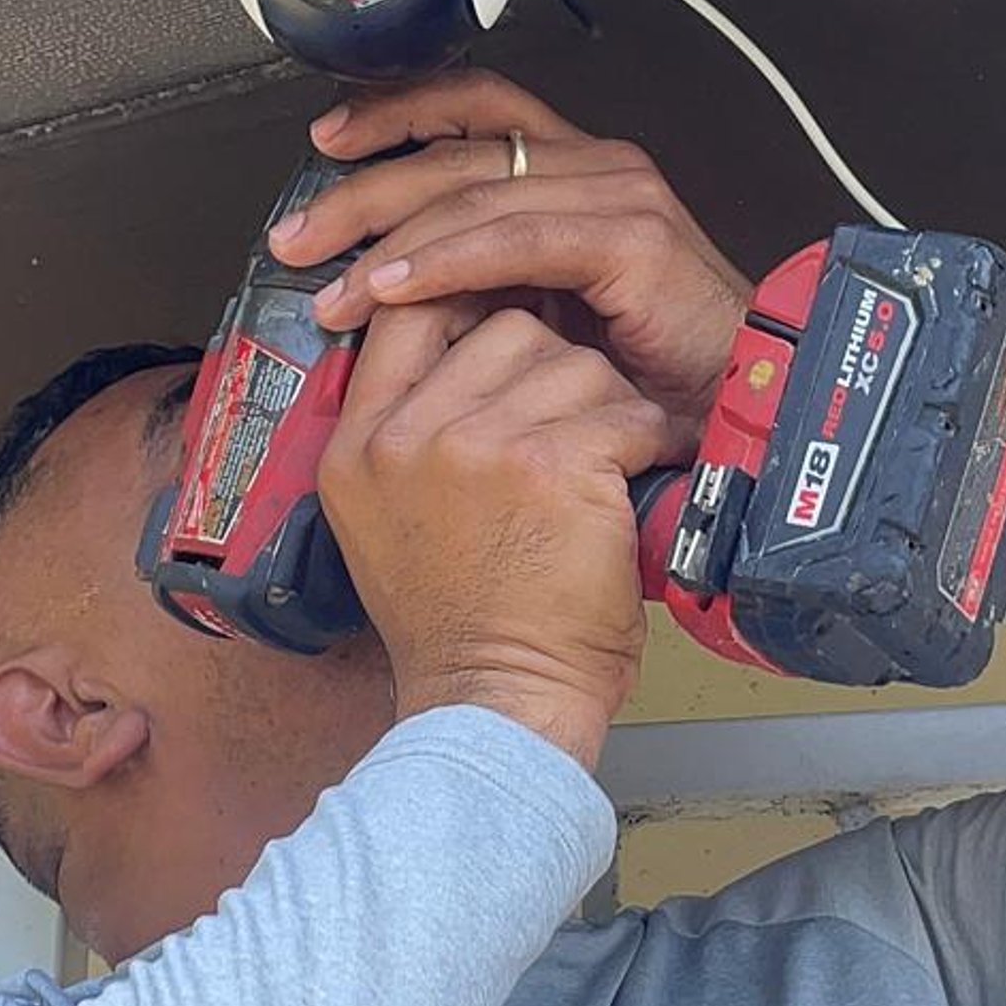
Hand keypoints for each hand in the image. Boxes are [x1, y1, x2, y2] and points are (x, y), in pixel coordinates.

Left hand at [270, 72, 748, 462]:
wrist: (748, 412)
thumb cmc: (661, 379)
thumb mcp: (550, 316)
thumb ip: (486, 286)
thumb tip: (388, 288)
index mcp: (578, 174)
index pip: (472, 111)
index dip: (394, 116)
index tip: (326, 145)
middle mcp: (597, 168)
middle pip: (454, 150)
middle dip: (361, 192)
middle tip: (298, 239)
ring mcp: (618, 195)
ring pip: (473, 192)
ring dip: (387, 238)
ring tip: (332, 285)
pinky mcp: (633, 239)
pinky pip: (513, 240)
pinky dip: (444, 264)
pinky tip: (392, 289)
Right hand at [319, 297, 669, 770]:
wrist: (495, 706)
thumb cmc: (465, 629)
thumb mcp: (389, 524)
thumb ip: (407, 437)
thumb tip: (461, 359)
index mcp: (357, 446)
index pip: (406, 310)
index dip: (470, 298)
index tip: (513, 322)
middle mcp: (404, 437)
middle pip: (502, 325)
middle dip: (555, 369)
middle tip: (577, 428)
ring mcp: (473, 446)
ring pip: (570, 359)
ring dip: (607, 408)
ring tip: (608, 466)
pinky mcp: (548, 465)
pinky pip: (621, 410)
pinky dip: (647, 444)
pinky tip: (636, 483)